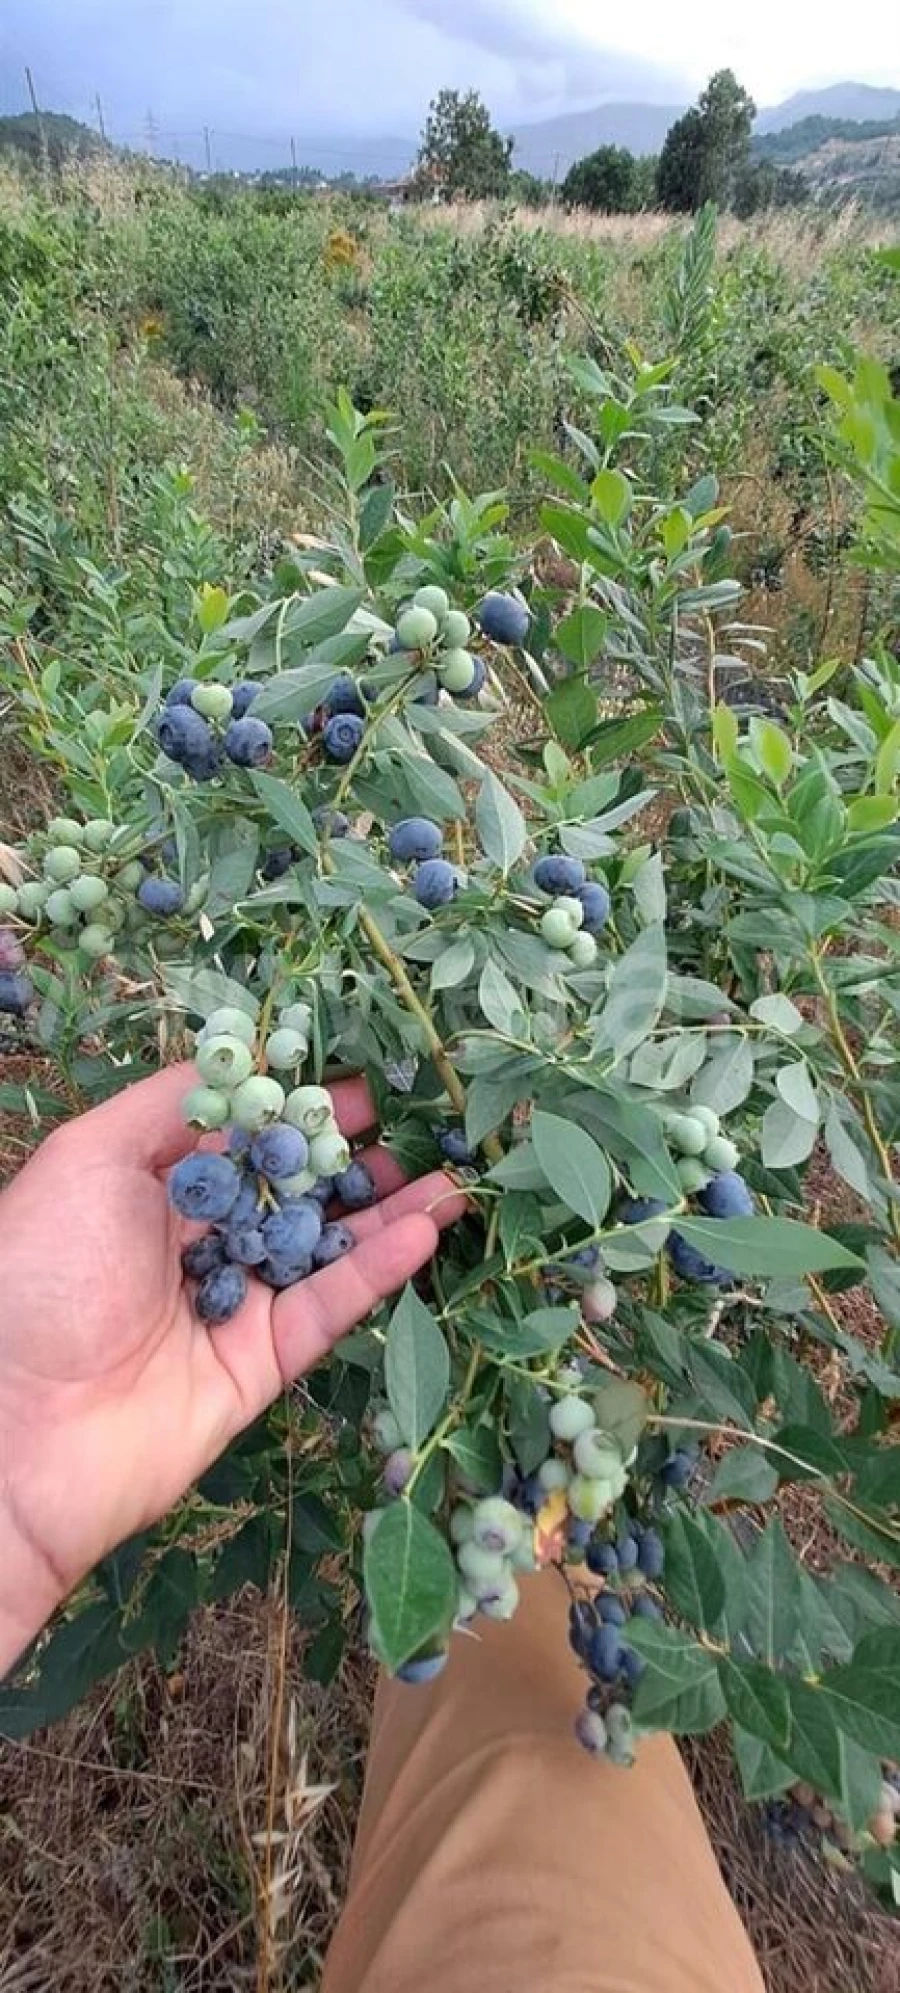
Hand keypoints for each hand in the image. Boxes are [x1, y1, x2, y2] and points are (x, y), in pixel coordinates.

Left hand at [0, 1064, 464, 1672]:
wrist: (16, 1428)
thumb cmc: (36, 1276)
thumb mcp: (89, 1159)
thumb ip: (170, 1106)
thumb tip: (243, 1064)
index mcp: (152, 1188)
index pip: (245, 1136)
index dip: (302, 1103)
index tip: (363, 1073)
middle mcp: (198, 1242)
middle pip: (294, 1188)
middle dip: (357, 1153)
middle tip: (426, 1118)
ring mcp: (234, 1304)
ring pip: (326, 1246)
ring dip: (389, 1210)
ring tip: (452, 1173)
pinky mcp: (261, 1364)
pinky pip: (330, 1308)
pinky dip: (379, 1269)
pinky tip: (426, 1228)